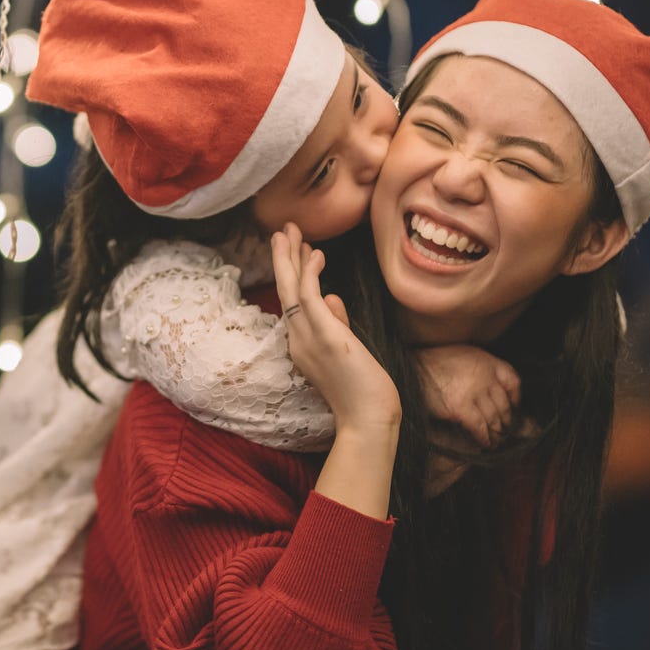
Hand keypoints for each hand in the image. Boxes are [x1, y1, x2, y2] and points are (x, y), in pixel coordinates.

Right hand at [271, 223, 400, 433]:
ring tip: (289, 231)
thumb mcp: (346, 350)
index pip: (292, 300)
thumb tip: (331, 296)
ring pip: (291, 289)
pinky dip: (310, 274)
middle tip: (283, 230)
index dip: (294, 272)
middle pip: (285, 290)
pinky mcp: (324, 337)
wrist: (367, 420)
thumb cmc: (362, 391)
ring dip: (290, 257)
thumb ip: (336, 322)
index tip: (299, 249)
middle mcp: (298, 339)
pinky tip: (316, 254)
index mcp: (302, 344)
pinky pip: (309, 297)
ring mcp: (308, 338)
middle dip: (284, 257)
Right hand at [417, 344, 520, 448]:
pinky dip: (484, 438)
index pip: (513, 381)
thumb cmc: (432, 363)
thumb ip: (478, 368)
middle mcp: (484, 375)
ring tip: (496, 441)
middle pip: (504, 404)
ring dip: (497, 433)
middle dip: (506, 421)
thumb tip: (490, 386)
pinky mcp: (461, 408)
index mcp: (486, 360)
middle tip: (505, 431)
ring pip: (494, 418)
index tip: (514, 408)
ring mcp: (474, 392)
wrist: (410, 369)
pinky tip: (484, 444)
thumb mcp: (461, 355)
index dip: (515, 398)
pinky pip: (480, 428)